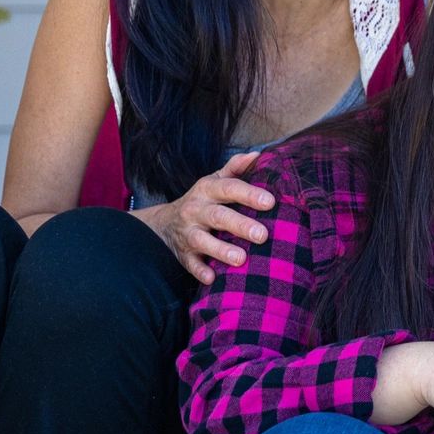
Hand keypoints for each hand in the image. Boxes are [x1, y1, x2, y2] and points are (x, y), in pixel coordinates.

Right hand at [136, 150, 274, 283]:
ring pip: (202, 241)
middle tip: (262, 234)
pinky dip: (200, 271)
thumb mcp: (214, 181)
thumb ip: (235, 168)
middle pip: (218, 216)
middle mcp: (195, 210)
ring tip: (241, 258)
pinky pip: (190, 264)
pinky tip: (213, 278)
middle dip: (240, 225)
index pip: (229, 188)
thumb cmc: (202, 201)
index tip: (270, 202)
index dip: (249, 194)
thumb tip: (258, 155)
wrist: (164, 224)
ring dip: (221, 250)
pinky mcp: (183, 254)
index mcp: (207, 190)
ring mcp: (188, 233)